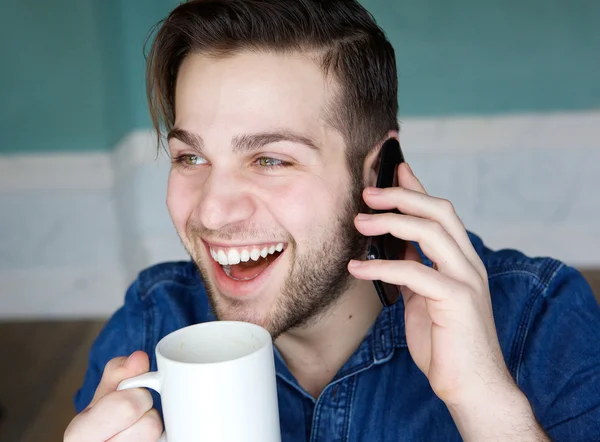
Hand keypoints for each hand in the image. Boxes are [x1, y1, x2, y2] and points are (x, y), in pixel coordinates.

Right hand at [64, 351, 162, 441]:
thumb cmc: (104, 420)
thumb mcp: (104, 395)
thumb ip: (119, 372)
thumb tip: (139, 358)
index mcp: (80, 434)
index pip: (127, 406)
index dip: (137, 396)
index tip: (132, 397)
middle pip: (150, 426)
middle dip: (148, 412)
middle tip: (138, 415)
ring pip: (158, 438)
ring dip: (154, 428)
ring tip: (139, 429)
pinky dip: (162, 439)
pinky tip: (145, 439)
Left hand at [348, 163, 513, 406]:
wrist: (470, 385)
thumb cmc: (445, 341)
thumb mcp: (424, 297)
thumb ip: (414, 268)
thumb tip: (392, 245)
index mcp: (462, 260)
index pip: (440, 212)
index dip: (417, 186)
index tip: (394, 166)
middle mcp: (469, 263)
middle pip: (438, 211)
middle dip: (401, 195)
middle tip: (368, 192)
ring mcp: (467, 280)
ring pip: (430, 231)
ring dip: (390, 221)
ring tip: (358, 222)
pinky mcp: (458, 300)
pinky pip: (415, 272)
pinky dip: (382, 266)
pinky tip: (357, 268)